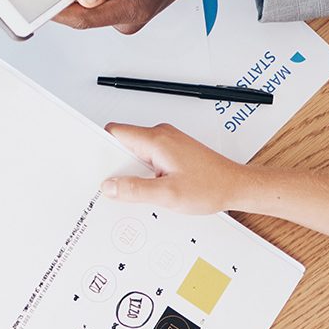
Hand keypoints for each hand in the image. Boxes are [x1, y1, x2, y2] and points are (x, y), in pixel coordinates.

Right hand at [102, 124, 251, 213]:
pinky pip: (147, 159)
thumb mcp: (168, 195)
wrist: (236, 186)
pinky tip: (150, 189)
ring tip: (138, 191)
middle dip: (114, 165)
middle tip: (115, 187)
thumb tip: (109, 186)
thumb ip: (135, 190)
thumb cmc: (211, 186)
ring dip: (131, 172)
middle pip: (122, 144)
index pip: (115, 133)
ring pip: (134, 153)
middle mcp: (160, 136)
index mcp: (156, 140)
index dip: (100, 148)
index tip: (91, 162)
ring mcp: (166, 143)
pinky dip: (143, 174)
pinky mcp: (172, 153)